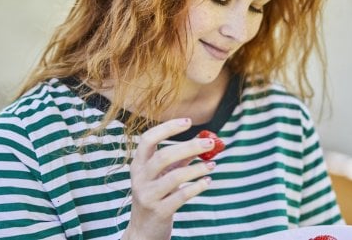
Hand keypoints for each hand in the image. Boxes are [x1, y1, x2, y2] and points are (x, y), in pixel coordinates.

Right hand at [122, 118, 216, 239]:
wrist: (144, 230)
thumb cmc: (156, 195)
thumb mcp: (164, 174)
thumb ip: (181, 158)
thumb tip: (204, 140)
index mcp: (138, 164)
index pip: (148, 139)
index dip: (167, 128)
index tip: (188, 122)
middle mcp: (140, 178)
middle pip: (164, 156)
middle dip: (189, 147)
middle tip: (210, 143)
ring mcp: (148, 195)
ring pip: (175, 177)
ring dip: (197, 169)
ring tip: (213, 165)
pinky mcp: (159, 211)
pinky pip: (181, 196)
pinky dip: (197, 186)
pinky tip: (207, 181)